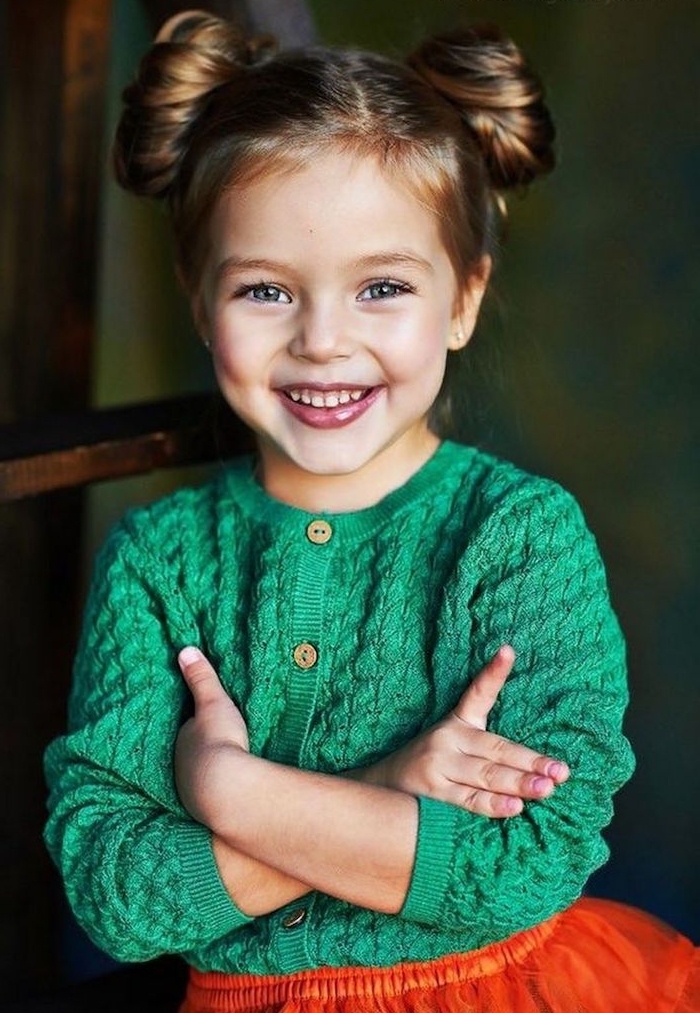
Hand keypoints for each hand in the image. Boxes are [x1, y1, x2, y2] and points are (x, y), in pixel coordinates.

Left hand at [174, 646, 248, 824]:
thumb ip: (201, 678)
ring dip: (210, 774)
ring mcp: (191, 791)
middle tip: (217, 747)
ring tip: (225, 771)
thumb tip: (185, 650)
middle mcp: (181, 766)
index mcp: (182, 740)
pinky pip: (211, 797)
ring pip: (199, 778)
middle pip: (192, 755)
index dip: (198, 726)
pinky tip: (229, 792)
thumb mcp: (214, 703)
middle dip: (201, 752)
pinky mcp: (206, 810)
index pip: (189, 730)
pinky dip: (219, 792)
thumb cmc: (218, 741)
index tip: (209, 723)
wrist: (226, 788)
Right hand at [356, 646, 568, 817]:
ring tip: (546, 789)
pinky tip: (513, 807)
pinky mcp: (433, 792)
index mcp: (457, 723)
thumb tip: (534, 762)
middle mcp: (448, 739)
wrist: (381, 789)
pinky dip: (492, 805)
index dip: (494, 672)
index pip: (479, 694)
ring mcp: (439, 766)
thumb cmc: (432, 766)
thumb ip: (489, 748)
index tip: (508, 650)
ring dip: (518, 783)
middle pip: (495, 749)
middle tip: (559, 771)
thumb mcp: (454, 741)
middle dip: (530, 761)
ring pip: (485, 775)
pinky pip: (468, 800)